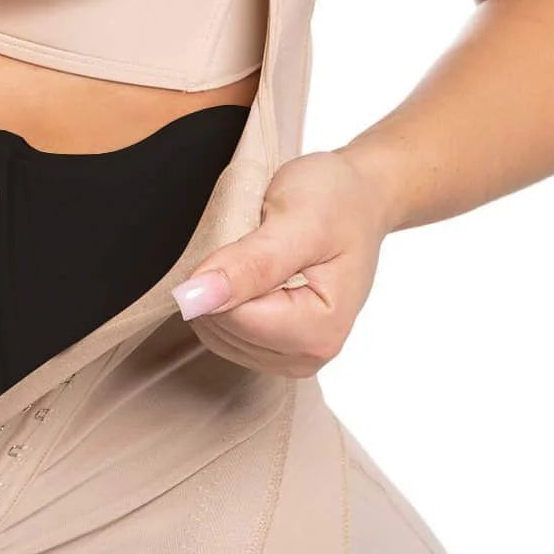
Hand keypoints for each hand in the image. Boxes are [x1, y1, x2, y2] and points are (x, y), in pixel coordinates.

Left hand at [165, 149, 391, 375]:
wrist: (360, 197)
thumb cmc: (337, 202)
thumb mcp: (296, 222)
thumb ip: (249, 264)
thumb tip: (193, 299)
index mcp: (320, 329)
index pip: (233, 317)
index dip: (221, 274)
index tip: (244, 236)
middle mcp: (309, 354)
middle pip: (222, 328)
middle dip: (222, 281)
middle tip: (254, 241)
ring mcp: (292, 355)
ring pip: (217, 332)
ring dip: (222, 288)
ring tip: (256, 255)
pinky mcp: (278, 348)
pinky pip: (224, 332)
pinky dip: (225, 298)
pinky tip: (250, 273)